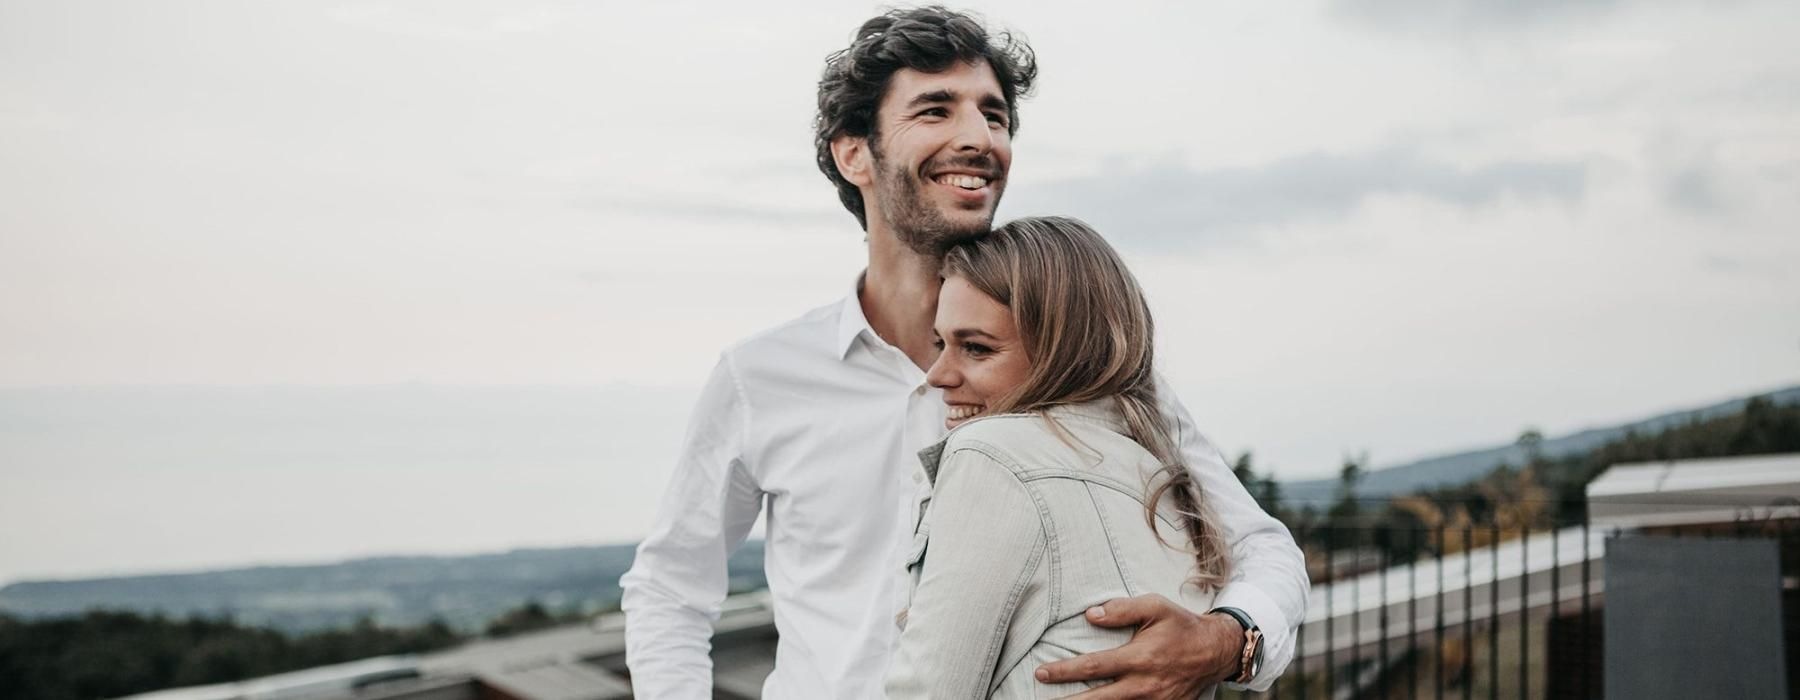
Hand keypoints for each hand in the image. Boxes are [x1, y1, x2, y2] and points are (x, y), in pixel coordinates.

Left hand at [1034, 594, 1242, 698]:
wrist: (1215, 651)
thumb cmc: (1181, 625)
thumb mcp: (1155, 607)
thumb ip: (1122, 609)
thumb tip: (1091, 615)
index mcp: (1140, 658)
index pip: (1093, 667)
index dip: (1064, 672)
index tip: (1041, 673)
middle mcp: (1144, 685)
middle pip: (1097, 699)